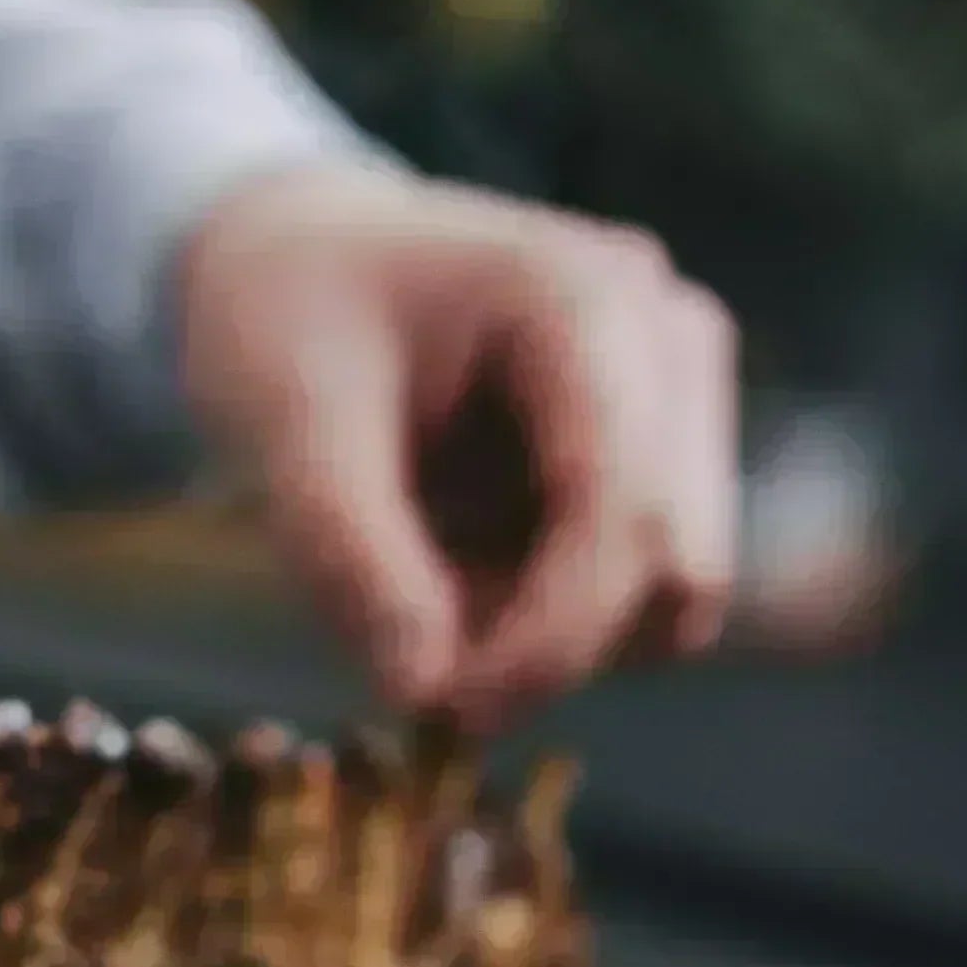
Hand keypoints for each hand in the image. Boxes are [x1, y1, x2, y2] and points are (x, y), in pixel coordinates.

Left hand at [179, 165, 739, 728]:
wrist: (301, 256)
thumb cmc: (286, 320)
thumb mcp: (282, 428)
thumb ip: (350, 557)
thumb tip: (425, 693)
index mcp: (584, 298)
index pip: (626, 515)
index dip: (549, 642)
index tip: (438, 709)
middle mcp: (669, 333)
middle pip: (674, 571)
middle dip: (546, 646)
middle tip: (407, 655)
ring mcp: (684, 389)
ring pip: (668, 597)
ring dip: (548, 633)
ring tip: (421, 575)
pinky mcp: (672, 445)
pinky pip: (640, 591)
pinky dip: (551, 613)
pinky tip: (460, 558)